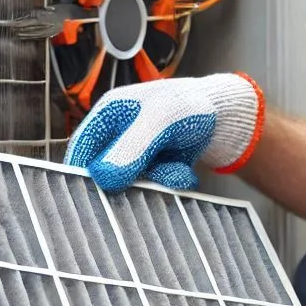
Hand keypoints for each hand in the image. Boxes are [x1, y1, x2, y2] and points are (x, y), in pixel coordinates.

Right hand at [64, 73, 263, 191]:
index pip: (81, 150)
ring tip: (178, 173)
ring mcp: (135, 152)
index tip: (94, 199)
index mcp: (107, 115)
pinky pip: (152, 183)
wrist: (224, 115)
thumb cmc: (189, 106)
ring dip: (156, 181)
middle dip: (129, 183)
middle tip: (150, 186)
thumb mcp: (160, 121)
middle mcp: (117, 134)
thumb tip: (103, 177)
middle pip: (104, 171)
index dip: (83, 174)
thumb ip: (133, 147)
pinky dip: (169, 182)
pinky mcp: (153, 165)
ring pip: (131, 181)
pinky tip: (185, 173)